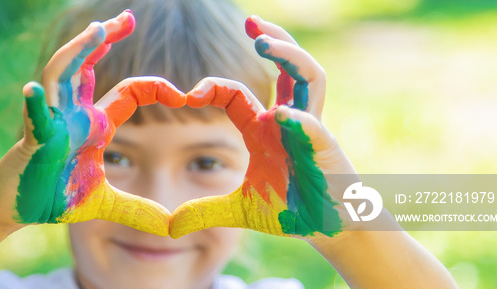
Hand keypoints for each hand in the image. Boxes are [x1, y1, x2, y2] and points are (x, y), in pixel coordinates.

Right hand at [0, 11, 184, 235]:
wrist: (18, 206)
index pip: (128, 93)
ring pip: (61, 77)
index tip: (179, 91)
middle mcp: (73, 114)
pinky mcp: (33, 141)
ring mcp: (51, 123)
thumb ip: (137, 210)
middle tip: (127, 17)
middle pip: (88, 66)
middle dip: (104, 40)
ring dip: (76, 54)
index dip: (152, 87)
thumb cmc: (55, 195)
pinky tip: (34, 89)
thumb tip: (170, 226)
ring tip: (96, 31)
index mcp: (93, 124)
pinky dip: (34, 104)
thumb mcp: (105, 204)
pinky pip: (34, 119)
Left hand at [170, 15, 356, 238]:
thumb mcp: (238, 210)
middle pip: (286, 67)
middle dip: (272, 41)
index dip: (214, 87)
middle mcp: (287, 120)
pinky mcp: (326, 149)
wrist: (326, 230)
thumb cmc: (289, 211)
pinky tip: (282, 115)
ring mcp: (310, 129)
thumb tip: (170, 226)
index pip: (237, 94)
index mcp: (264, 129)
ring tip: (263, 40)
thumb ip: (205, 212)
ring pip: (309, 77)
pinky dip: (300, 119)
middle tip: (250, 22)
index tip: (189, 94)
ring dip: (289, 56)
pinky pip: (314, 125)